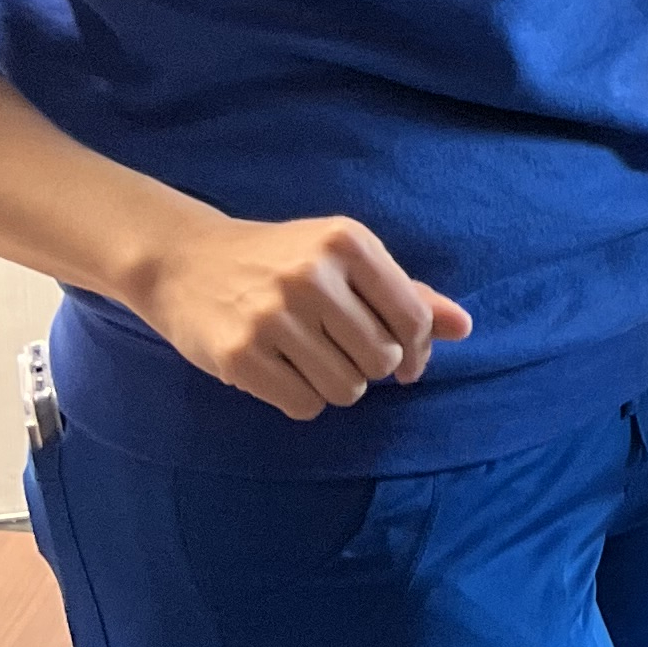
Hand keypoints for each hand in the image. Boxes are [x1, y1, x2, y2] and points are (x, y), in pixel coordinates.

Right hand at [134, 212, 471, 424]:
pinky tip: (282, 370)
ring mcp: (272, 316)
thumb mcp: (342, 259)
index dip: (417, 351)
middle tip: (342, 352)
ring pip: (346, 389)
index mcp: (346, 241)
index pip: (412, 317)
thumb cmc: (278, 260)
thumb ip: (404, 293)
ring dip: (337, 385)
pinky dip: (301, 398)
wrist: (183, 261)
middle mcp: (311, 274)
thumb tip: (464, 327)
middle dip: (372, 368)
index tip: (408, 364)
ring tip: (310, 358)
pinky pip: (304, 405)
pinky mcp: (240, 356)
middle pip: (381, 359)